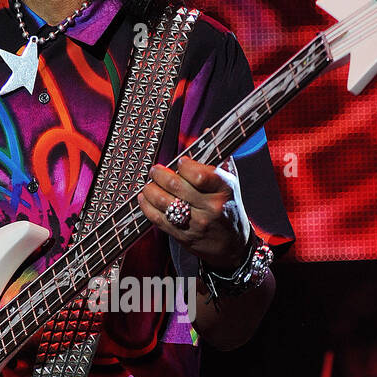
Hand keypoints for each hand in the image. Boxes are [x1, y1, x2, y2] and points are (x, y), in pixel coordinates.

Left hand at [137, 154, 250, 271]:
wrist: (232, 244)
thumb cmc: (228, 207)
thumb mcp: (230, 182)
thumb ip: (217, 159)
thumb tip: (206, 132)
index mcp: (224, 190)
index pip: (200, 175)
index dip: (185, 166)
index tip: (180, 162)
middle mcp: (211, 207)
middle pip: (176, 186)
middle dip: (159, 174)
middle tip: (155, 170)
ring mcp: (196, 223)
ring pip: (163, 202)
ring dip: (150, 189)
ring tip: (149, 184)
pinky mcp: (182, 236)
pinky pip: (158, 219)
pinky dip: (146, 206)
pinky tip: (144, 198)